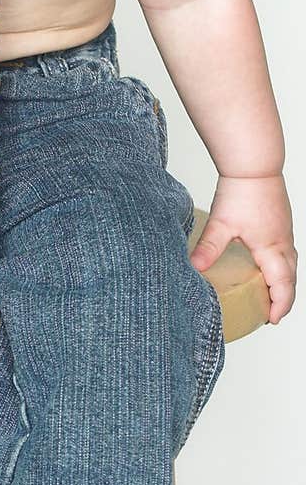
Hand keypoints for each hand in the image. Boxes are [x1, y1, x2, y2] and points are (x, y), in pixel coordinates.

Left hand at [190, 174, 296, 323]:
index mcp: (272, 247)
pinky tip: (265, 270)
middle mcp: (283, 242)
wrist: (255, 165)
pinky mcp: (281, 225)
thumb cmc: (243, 191)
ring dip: (283, 284)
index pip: (282, 284)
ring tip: (269, 297)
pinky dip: (281, 269)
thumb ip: (209, 247)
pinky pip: (286, 254)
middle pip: (290, 278)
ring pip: (290, 266)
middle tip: (270, 315)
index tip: (272, 320)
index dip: (279, 304)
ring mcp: (285, 233)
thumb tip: (194, 268)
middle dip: (283, 299)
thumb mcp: (221, 223)